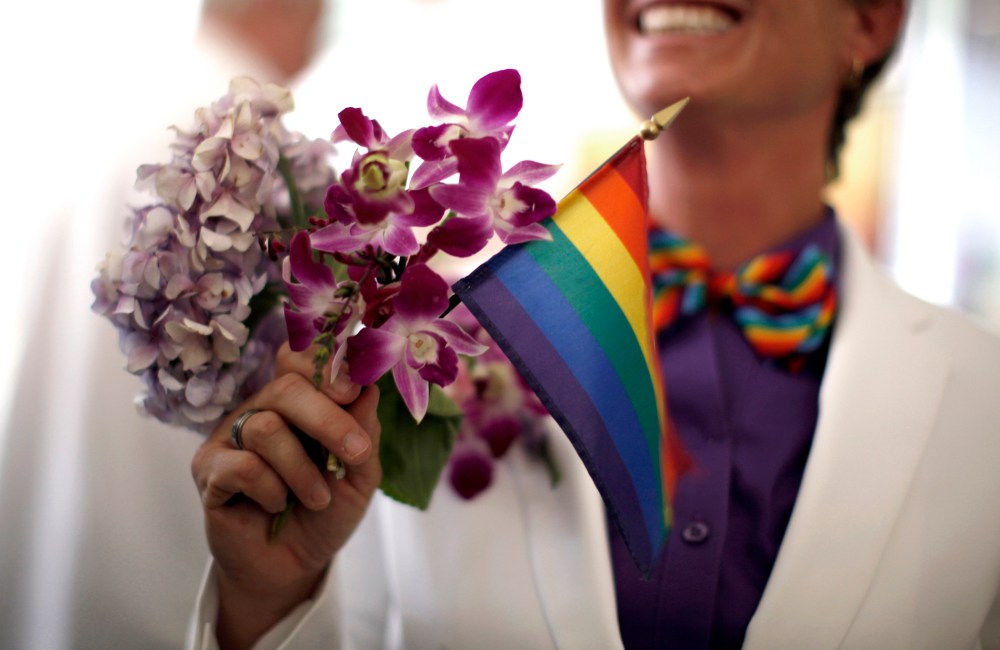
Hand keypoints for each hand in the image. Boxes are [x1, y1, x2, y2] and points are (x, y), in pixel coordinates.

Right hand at [191, 343, 381, 648]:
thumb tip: (369, 388)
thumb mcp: (359, 474)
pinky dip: (270, 489)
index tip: (354, 390)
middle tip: (355, 453)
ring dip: (301, 469)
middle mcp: (260, 409)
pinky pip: (241, 466)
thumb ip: (364, 433)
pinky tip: (276, 504)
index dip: (325, 366)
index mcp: (298, 401)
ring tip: (316, 498)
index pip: (300, 359)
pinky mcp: (209, 470)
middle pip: (286, 387)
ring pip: (265, 428)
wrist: (294, 564)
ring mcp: (230, 436)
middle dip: (328, 419)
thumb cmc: (326, 510)